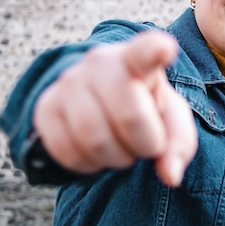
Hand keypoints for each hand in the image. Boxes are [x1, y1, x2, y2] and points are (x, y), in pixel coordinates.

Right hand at [33, 31, 197, 185]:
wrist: (102, 101)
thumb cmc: (146, 108)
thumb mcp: (171, 119)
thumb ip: (179, 144)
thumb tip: (170, 176)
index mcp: (138, 59)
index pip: (144, 52)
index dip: (154, 51)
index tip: (165, 49)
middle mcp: (100, 63)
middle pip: (130, 115)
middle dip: (146, 143)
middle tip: (148, 144)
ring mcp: (68, 83)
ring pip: (94, 139)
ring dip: (117, 158)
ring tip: (123, 147)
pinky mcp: (45, 108)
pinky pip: (67, 152)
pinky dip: (89, 165)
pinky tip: (98, 152)